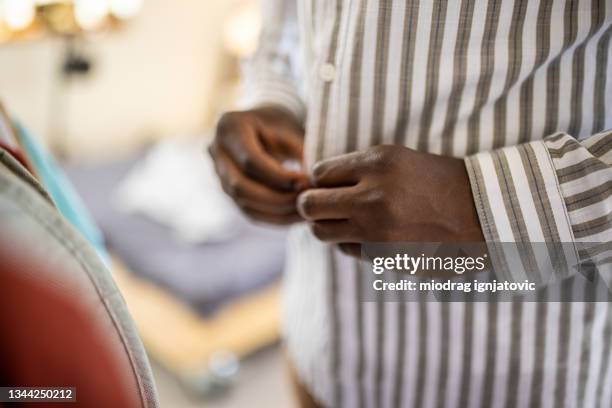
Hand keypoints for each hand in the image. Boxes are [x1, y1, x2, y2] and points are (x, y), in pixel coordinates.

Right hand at [209, 106, 309, 224]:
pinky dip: (275, 217)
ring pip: (245, 203)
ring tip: (307, 211)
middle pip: (241, 187)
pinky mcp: (229, 192)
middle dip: (278, 199)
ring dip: (278, 212)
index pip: (250, 161)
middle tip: (307, 201)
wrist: (264, 125)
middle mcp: (216, 152)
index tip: (307, 183)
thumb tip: (310, 185)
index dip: (279, 177)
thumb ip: (300, 152)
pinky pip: (250, 211)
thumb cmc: (282, 124)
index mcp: (229, 127)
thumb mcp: (291, 128)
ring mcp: (219, 174)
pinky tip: (297, 216)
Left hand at [297, 145, 483, 256]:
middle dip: (309, 204)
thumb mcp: (398, 158)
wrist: (481, 213)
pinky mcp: (384, 255)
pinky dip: (349, 242)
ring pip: (320, 232)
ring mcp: (377, 230)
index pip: (319, 172)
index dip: (320, 179)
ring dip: (325, 225)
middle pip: (309, 205)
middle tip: (320, 204)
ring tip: (341, 220)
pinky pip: (346, 249)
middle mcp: (373, 196)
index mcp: (378, 162)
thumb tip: (313, 182)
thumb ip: (357, 168)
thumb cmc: (436, 181)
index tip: (329, 184)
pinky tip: (368, 234)